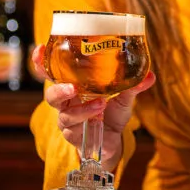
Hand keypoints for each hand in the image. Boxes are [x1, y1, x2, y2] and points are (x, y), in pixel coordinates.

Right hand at [33, 44, 155, 171]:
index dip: (41, 62)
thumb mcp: (124, 97)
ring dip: (81, 109)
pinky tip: (99, 115)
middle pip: (51, 95)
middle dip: (58, 89)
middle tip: (73, 87)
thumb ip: (133, 86)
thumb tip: (150, 76)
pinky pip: (74, 129)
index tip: (39, 49)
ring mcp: (68, 120)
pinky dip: (87, 120)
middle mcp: (66, 103)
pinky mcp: (73, 135)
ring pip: (65, 114)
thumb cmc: (112, 113)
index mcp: (72, 86)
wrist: (113, 140)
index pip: (52, 73)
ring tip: (100, 103)